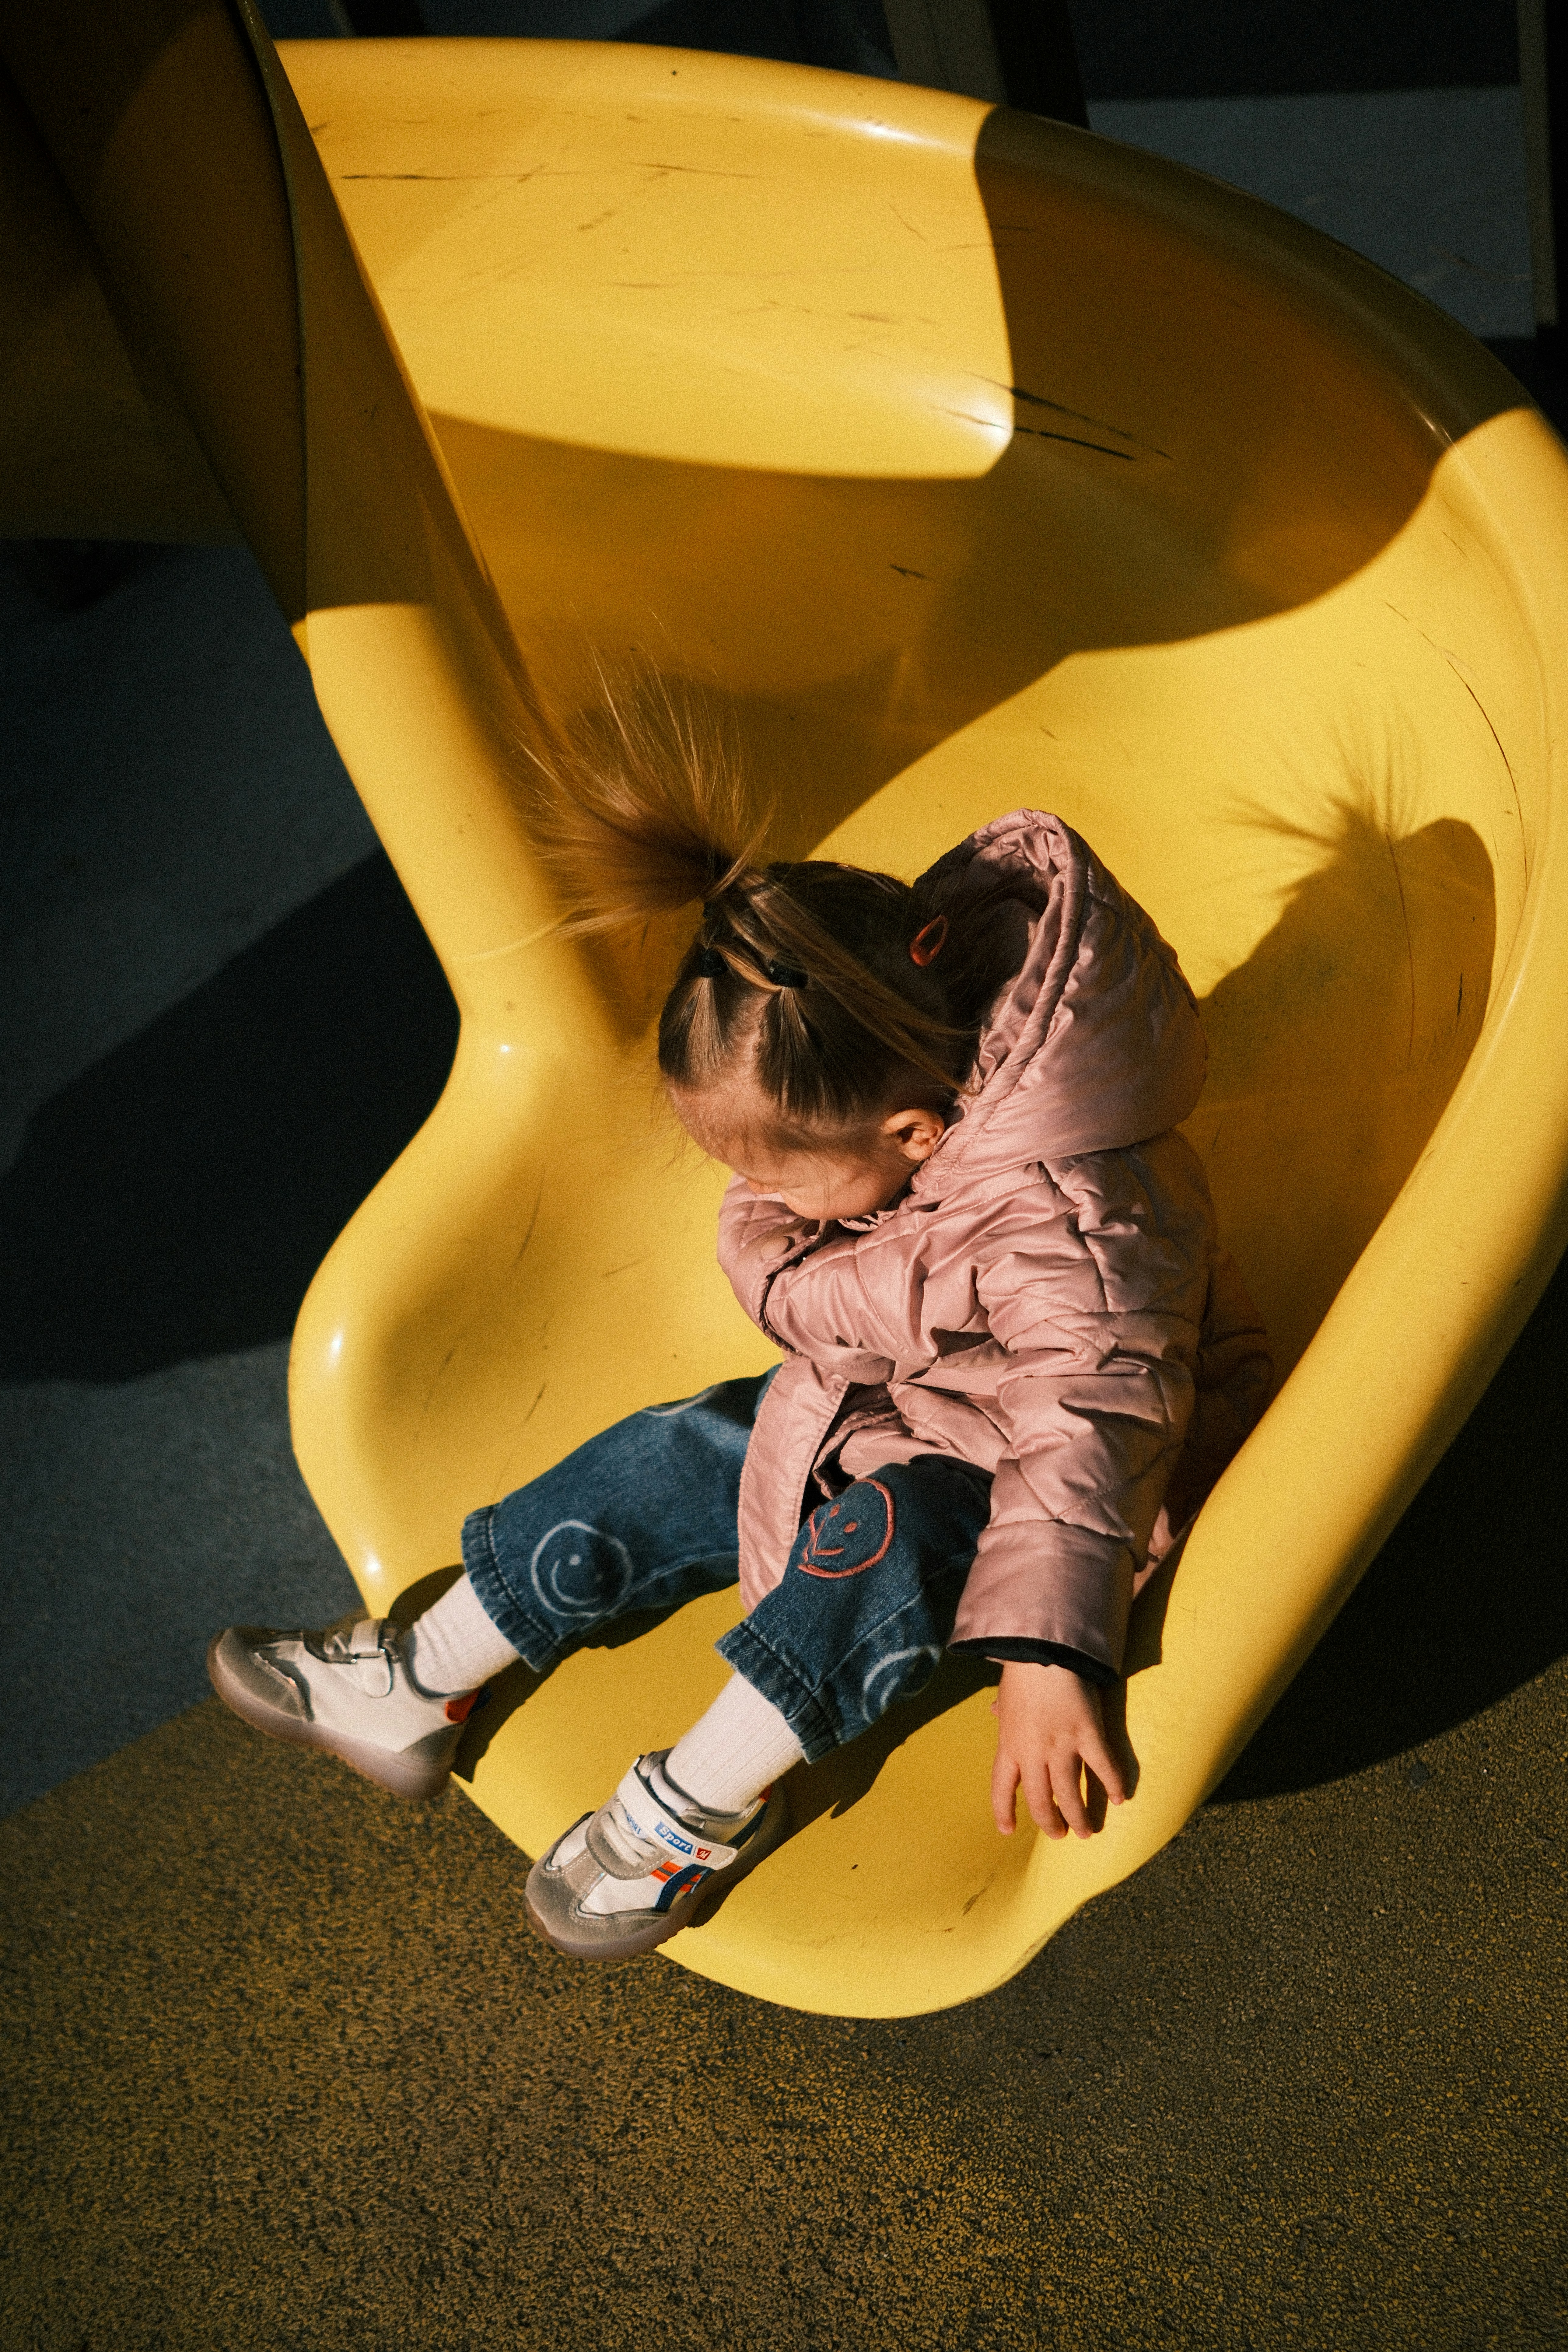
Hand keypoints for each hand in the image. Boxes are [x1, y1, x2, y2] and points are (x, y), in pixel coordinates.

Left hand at [990, 1661, 1125, 1839]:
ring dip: (1079, 1817)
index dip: (1004, 1812)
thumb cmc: (1022, 1671)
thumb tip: (992, 1711)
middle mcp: (1033, 1753)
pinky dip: (1111, 1785)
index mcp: (1009, 1745)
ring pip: (1070, 1794)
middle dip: (1050, 1822)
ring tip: (1086, 1832)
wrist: (1042, 1651)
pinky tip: (1119, 1799)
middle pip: (1040, 1799)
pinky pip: (1102, 1767)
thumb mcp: (1005, 1696)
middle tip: (1060, 1835)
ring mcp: (1061, 1746)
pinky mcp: (1087, 1734)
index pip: (1001, 1788)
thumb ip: (1002, 1711)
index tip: (1008, 1830)